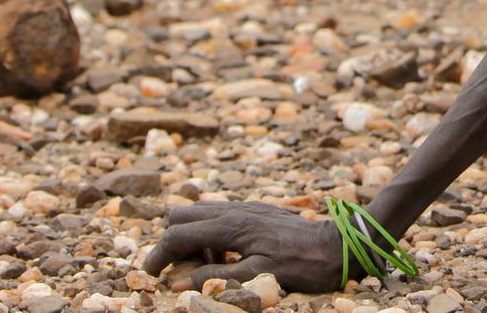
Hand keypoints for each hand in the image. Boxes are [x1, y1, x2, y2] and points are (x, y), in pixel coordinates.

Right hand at [142, 201, 343, 292]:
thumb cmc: (300, 265)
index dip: (158, 255)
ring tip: (211, 265)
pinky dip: (211, 234)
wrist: (336, 245)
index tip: (150, 275)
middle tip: (187, 269)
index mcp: (231, 226)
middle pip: (180, 215)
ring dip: (192, 238)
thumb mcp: (257, 276)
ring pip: (198, 212)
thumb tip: (178, 281)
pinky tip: (229, 255)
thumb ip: (216, 277)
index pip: (176, 234)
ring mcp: (245, 206)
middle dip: (173, 242)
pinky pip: (219, 215)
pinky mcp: (255, 209)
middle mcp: (234, 210)